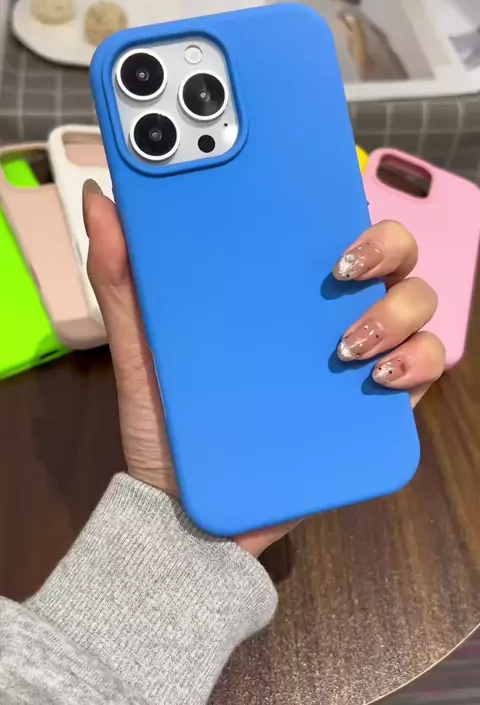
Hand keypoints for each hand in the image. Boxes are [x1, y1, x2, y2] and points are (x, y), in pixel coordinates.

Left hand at [83, 183, 443, 554]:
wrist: (186, 508)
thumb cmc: (166, 418)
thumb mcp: (138, 343)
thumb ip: (121, 274)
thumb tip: (103, 198)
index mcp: (278, 287)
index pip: (329, 223)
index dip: (340, 203)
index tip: (326, 209)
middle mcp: (327, 312)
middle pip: (391, 254)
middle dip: (385, 247)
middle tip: (341, 271)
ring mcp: (356, 358)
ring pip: (417, 304)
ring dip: (397, 311)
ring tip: (348, 343)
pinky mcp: (371, 407)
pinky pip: (422, 371)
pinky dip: (416, 365)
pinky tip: (377, 378)